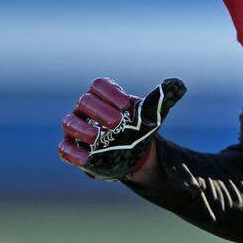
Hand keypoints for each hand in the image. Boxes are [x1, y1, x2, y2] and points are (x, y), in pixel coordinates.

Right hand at [58, 77, 185, 180]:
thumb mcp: (153, 114)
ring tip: (97, 138)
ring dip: (82, 129)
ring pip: (69, 122)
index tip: (125, 105)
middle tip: (118, 123)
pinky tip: (87, 159)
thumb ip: (162, 99)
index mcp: (105, 96)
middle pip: (84, 101)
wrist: (136, 153)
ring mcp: (77, 128)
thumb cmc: (140, 128)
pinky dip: (73, 154)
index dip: (110, 93)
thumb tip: (178, 84)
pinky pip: (64, 149)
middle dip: (99, 110)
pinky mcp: (73, 149)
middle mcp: (87, 109)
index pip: (99, 85)